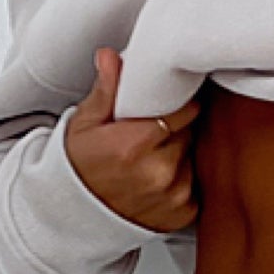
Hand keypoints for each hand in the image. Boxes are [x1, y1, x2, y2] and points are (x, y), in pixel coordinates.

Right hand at [64, 47, 200, 230]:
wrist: (76, 215)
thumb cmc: (78, 167)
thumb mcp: (85, 124)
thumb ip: (106, 90)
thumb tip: (111, 57)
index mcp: (133, 145)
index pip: (184, 109)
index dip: (177, 105)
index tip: (166, 106)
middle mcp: (158, 172)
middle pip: (189, 132)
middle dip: (176, 129)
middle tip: (151, 135)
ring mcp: (173, 195)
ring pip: (194, 157)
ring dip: (180, 155)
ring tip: (151, 160)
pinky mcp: (184, 213)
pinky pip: (196, 184)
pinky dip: (182, 181)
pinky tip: (157, 181)